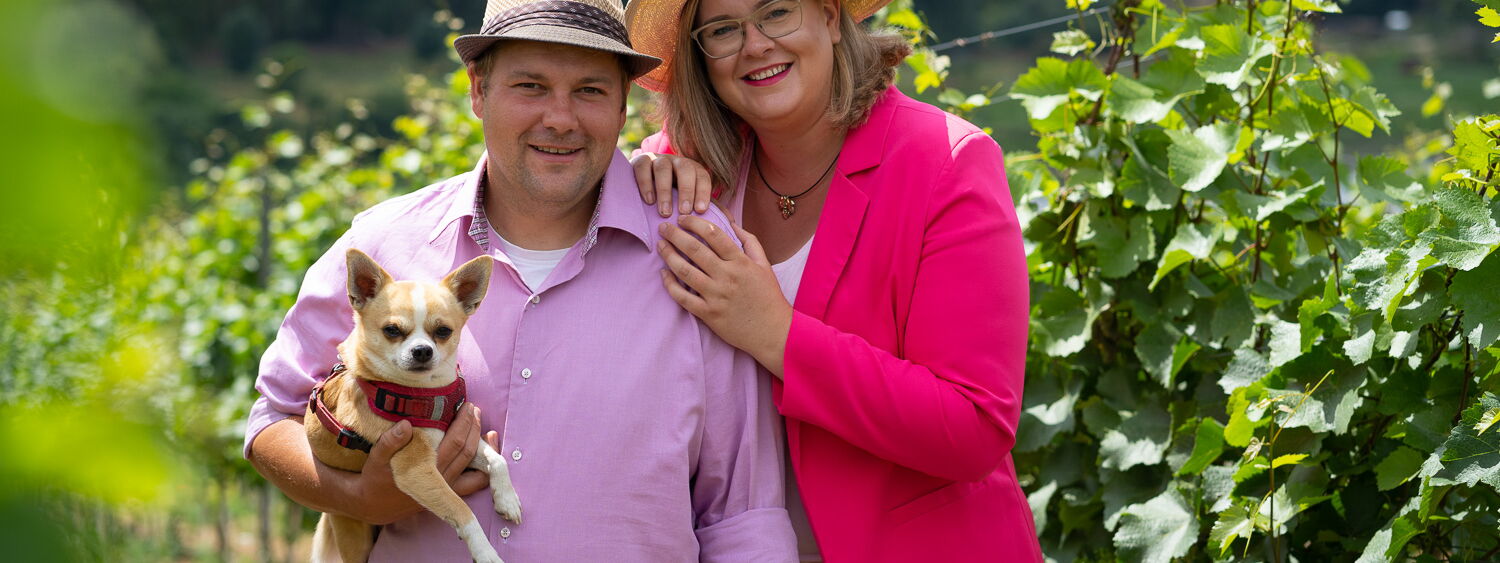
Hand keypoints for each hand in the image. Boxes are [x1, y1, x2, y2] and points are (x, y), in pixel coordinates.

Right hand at [348, 404, 492, 523]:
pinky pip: (473, 483)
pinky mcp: (448, 494)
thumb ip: (390, 441)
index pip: (454, 442)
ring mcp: (447, 489)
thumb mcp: (377, 457)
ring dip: (481, 445)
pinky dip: (484, 470)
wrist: (374, 505)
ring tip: (485, 427)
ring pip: (474, 466)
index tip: (468, 406)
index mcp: (426, 469)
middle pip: (467, 451)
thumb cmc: (376, 477)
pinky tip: (487, 454)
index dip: (464, 423)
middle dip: (473, 428)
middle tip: (475, 409)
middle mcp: (441, 480)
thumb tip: (405, 424)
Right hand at [631, 152, 714, 217]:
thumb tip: (731, 222)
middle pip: (685, 169)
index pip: (702, 176)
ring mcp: (658, 160)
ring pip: (663, 168)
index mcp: (693, 170)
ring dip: (665, 191)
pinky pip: (643, 167)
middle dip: (686, 191)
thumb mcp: (691, 200)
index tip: (700, 211)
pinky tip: (649, 201)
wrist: (645, 188)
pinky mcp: (640, 161)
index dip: (703, 192)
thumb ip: (709, 209)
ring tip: (665, 212)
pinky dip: (646, 183)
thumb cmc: (674, 197)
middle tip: (684, 212)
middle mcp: (677, 162)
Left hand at [657, 216, 791, 376]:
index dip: (695, 222)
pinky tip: (663, 274)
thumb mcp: (764, 265)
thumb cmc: (768, 297)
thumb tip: (732, 224)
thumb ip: (750, 242)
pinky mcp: (708, 314)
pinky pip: (683, 298)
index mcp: (741, 262)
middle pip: (694, 249)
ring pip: (685, 271)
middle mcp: (727, 276)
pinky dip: (669, 284)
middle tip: (664, 227)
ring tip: (660, 246)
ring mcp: (716, 296)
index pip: (714, 234)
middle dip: (675, 234)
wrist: (773, 332)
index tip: (683, 218)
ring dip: (668, 256)